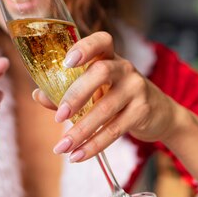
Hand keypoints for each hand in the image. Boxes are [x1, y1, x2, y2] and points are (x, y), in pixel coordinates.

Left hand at [33, 31, 178, 162]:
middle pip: (101, 72)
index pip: (101, 41)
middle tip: (59, 117)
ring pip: (106, 108)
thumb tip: (39, 95)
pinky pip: (115, 130)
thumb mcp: (94, 88)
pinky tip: (78, 156)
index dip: (84, 48)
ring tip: (62, 147)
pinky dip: (94, 145)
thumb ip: (66, 91)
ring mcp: (136, 88)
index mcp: (109, 56)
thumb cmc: (115, 95)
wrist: (158, 113)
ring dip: (81, 130)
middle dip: (77, 94)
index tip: (66, 62)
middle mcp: (124, 68)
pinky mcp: (142, 112)